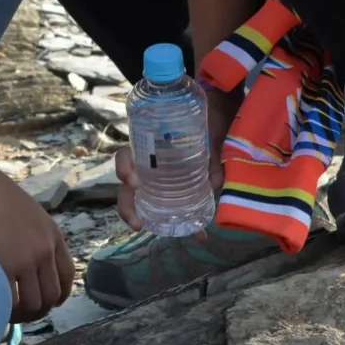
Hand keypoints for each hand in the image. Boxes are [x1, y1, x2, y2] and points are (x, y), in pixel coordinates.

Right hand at [0, 165, 74, 321]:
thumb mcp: (27, 212)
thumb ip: (34, 235)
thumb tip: (26, 256)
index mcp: (53, 236)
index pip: (67, 275)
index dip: (61, 294)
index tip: (52, 302)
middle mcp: (45, 250)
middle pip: (52, 294)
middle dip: (40, 310)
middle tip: (25, 313)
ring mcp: (27, 260)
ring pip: (34, 303)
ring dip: (24, 314)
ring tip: (9, 315)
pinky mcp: (6, 266)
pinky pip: (12, 300)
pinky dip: (7, 310)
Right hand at [112, 99, 229, 229]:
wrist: (220, 110)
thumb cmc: (207, 116)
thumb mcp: (210, 130)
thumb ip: (212, 152)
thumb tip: (215, 183)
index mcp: (150, 145)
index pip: (126, 156)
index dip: (124, 168)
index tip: (131, 180)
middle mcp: (151, 163)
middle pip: (128, 186)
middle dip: (127, 206)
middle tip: (137, 223)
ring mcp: (163, 177)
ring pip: (146, 199)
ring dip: (153, 218)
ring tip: (169, 234)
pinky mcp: (181, 188)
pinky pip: (176, 206)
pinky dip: (187, 222)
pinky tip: (199, 233)